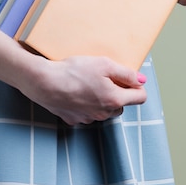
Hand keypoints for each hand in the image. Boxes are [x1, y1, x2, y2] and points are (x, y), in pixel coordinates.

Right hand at [0, 25, 146, 125]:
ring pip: (104, 111)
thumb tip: (142, 80)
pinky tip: (76, 92)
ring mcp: (88, 119)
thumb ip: (126, 73)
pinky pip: (87, 113)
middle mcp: (104, 114)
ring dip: (101, 100)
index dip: (136, 86)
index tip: (127, 78)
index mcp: (114, 100)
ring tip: (87, 84)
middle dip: (118, 93)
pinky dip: (85, 104)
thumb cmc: (73, 71)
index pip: (140, 98)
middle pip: (122, 105)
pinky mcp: (74, 120)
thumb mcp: (104, 64)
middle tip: (104, 78)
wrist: (43, 82)